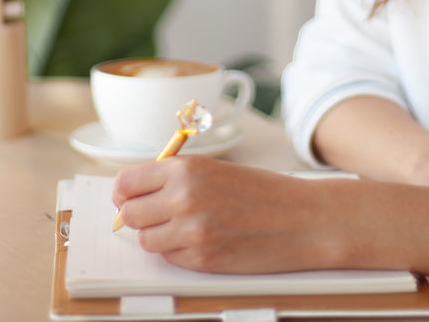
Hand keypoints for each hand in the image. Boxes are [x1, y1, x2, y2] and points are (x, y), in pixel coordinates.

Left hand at [111, 156, 343, 273]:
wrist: (303, 219)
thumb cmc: (263, 193)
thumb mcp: (215, 171)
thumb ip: (176, 179)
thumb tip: (136, 193)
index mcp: (185, 169)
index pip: (126, 183)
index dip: (125, 193)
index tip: (129, 198)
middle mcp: (183, 198)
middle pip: (130, 214)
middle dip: (139, 217)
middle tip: (156, 216)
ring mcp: (191, 231)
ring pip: (147, 240)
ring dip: (159, 237)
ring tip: (185, 229)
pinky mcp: (202, 259)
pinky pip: (170, 258)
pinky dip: (179, 253)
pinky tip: (204, 241)